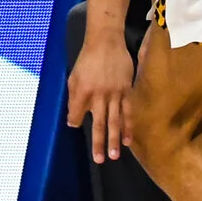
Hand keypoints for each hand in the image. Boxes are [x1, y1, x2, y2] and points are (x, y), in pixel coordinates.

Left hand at [66, 33, 134, 163]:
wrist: (106, 41)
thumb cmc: (87, 59)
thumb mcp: (73, 76)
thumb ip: (73, 98)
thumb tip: (72, 119)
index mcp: (82, 91)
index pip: (76, 113)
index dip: (74, 119)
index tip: (75, 123)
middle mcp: (99, 95)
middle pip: (98, 123)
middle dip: (98, 143)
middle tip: (100, 160)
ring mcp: (114, 93)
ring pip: (115, 121)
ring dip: (115, 139)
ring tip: (115, 155)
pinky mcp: (126, 90)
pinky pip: (128, 112)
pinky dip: (128, 126)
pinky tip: (129, 139)